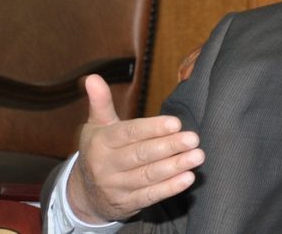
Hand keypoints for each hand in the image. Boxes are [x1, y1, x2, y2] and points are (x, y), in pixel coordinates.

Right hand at [66, 74, 204, 223]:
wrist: (84, 195)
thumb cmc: (99, 151)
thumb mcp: (96, 126)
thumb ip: (100, 102)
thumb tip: (92, 77)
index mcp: (101, 142)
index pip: (129, 133)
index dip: (152, 128)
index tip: (175, 123)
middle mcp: (106, 166)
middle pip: (141, 155)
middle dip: (169, 146)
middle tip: (193, 138)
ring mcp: (116, 187)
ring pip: (148, 176)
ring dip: (175, 166)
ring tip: (197, 156)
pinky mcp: (127, 204)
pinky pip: (150, 196)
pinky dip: (169, 188)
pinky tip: (188, 178)